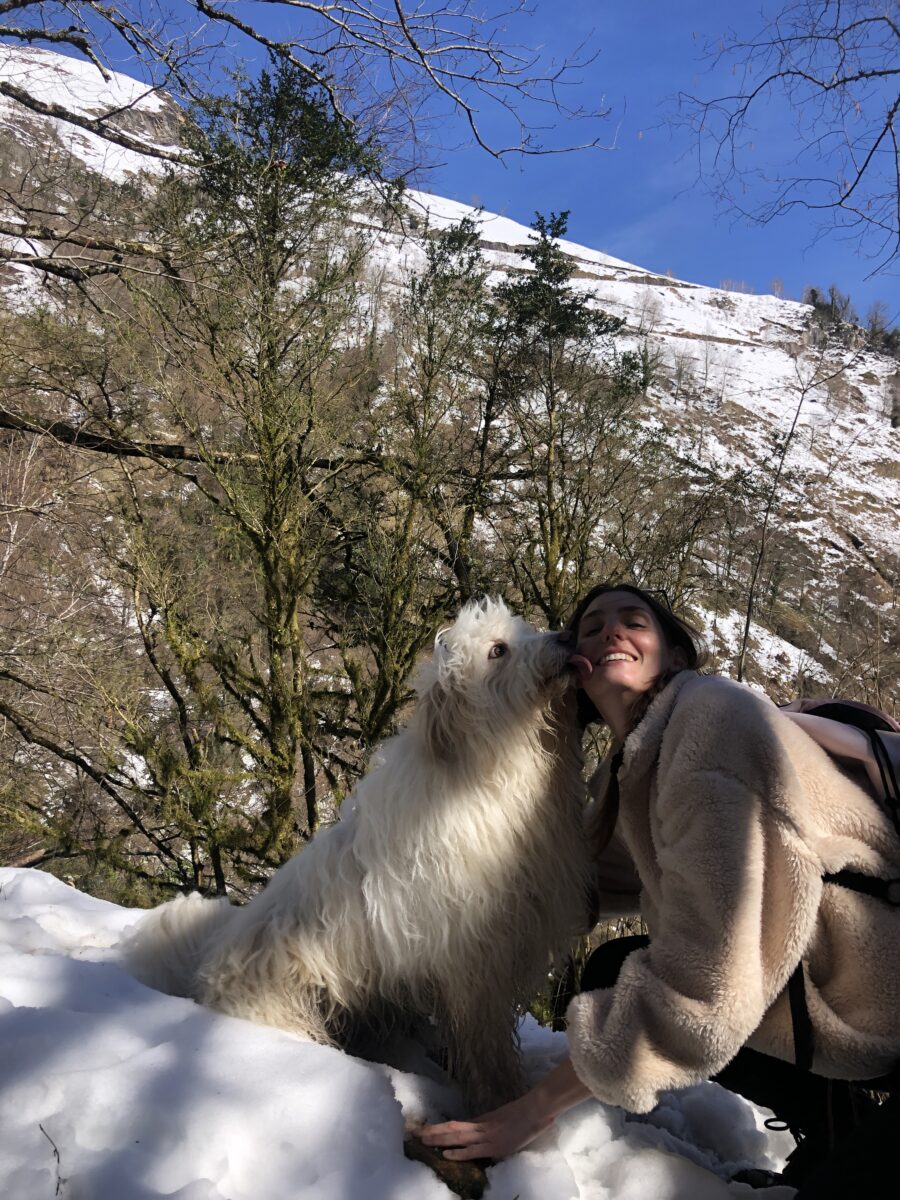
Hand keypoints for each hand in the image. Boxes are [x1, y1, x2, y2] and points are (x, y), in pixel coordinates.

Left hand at [417, 1094, 553, 1161]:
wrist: (535, 1109)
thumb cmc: (522, 1112)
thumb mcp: (500, 1117)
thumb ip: (487, 1124)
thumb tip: (474, 1128)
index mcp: (481, 1121)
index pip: (454, 1125)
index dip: (439, 1128)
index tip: (424, 1129)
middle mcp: (480, 1127)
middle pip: (451, 1129)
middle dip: (432, 1132)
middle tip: (414, 1133)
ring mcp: (486, 1137)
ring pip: (457, 1137)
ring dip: (439, 1139)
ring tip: (422, 1140)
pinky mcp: (494, 1146)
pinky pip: (472, 1150)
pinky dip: (458, 1152)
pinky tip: (445, 1153)